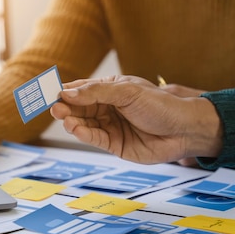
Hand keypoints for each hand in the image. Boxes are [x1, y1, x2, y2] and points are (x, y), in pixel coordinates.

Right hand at [50, 75, 222, 163]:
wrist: (183, 130)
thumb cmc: (160, 105)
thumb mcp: (127, 92)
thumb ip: (97, 92)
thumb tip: (68, 92)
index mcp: (111, 89)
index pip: (83, 89)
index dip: (67, 91)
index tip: (51, 92)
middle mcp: (108, 108)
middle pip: (80, 107)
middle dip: (66, 107)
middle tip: (55, 108)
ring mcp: (111, 126)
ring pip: (84, 124)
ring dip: (72, 121)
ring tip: (64, 118)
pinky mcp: (114, 145)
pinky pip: (95, 139)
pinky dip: (83, 134)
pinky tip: (75, 129)